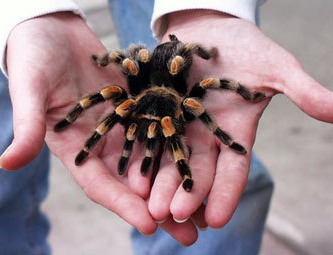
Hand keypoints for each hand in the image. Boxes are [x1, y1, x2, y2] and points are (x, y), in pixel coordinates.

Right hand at [0, 12, 202, 244]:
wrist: (54, 30)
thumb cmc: (34, 55)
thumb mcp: (30, 87)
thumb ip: (28, 124)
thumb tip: (5, 164)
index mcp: (75, 148)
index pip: (101, 184)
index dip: (123, 205)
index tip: (149, 225)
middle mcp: (103, 142)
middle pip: (134, 183)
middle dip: (160, 208)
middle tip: (189, 235)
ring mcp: (124, 125)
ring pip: (154, 161)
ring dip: (177, 185)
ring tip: (204, 209)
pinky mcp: (139, 106)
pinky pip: (162, 130)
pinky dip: (179, 149)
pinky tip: (200, 163)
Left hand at [145, 10, 332, 232]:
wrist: (211, 28)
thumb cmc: (247, 48)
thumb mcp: (276, 68)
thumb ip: (302, 91)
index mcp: (235, 133)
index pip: (233, 171)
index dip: (225, 194)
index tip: (215, 220)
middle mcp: (206, 135)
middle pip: (196, 170)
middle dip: (185, 195)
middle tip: (172, 216)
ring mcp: (180, 123)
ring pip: (170, 158)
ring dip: (159, 182)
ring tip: (148, 205)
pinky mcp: (158, 109)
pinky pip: (148, 134)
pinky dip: (141, 153)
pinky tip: (130, 173)